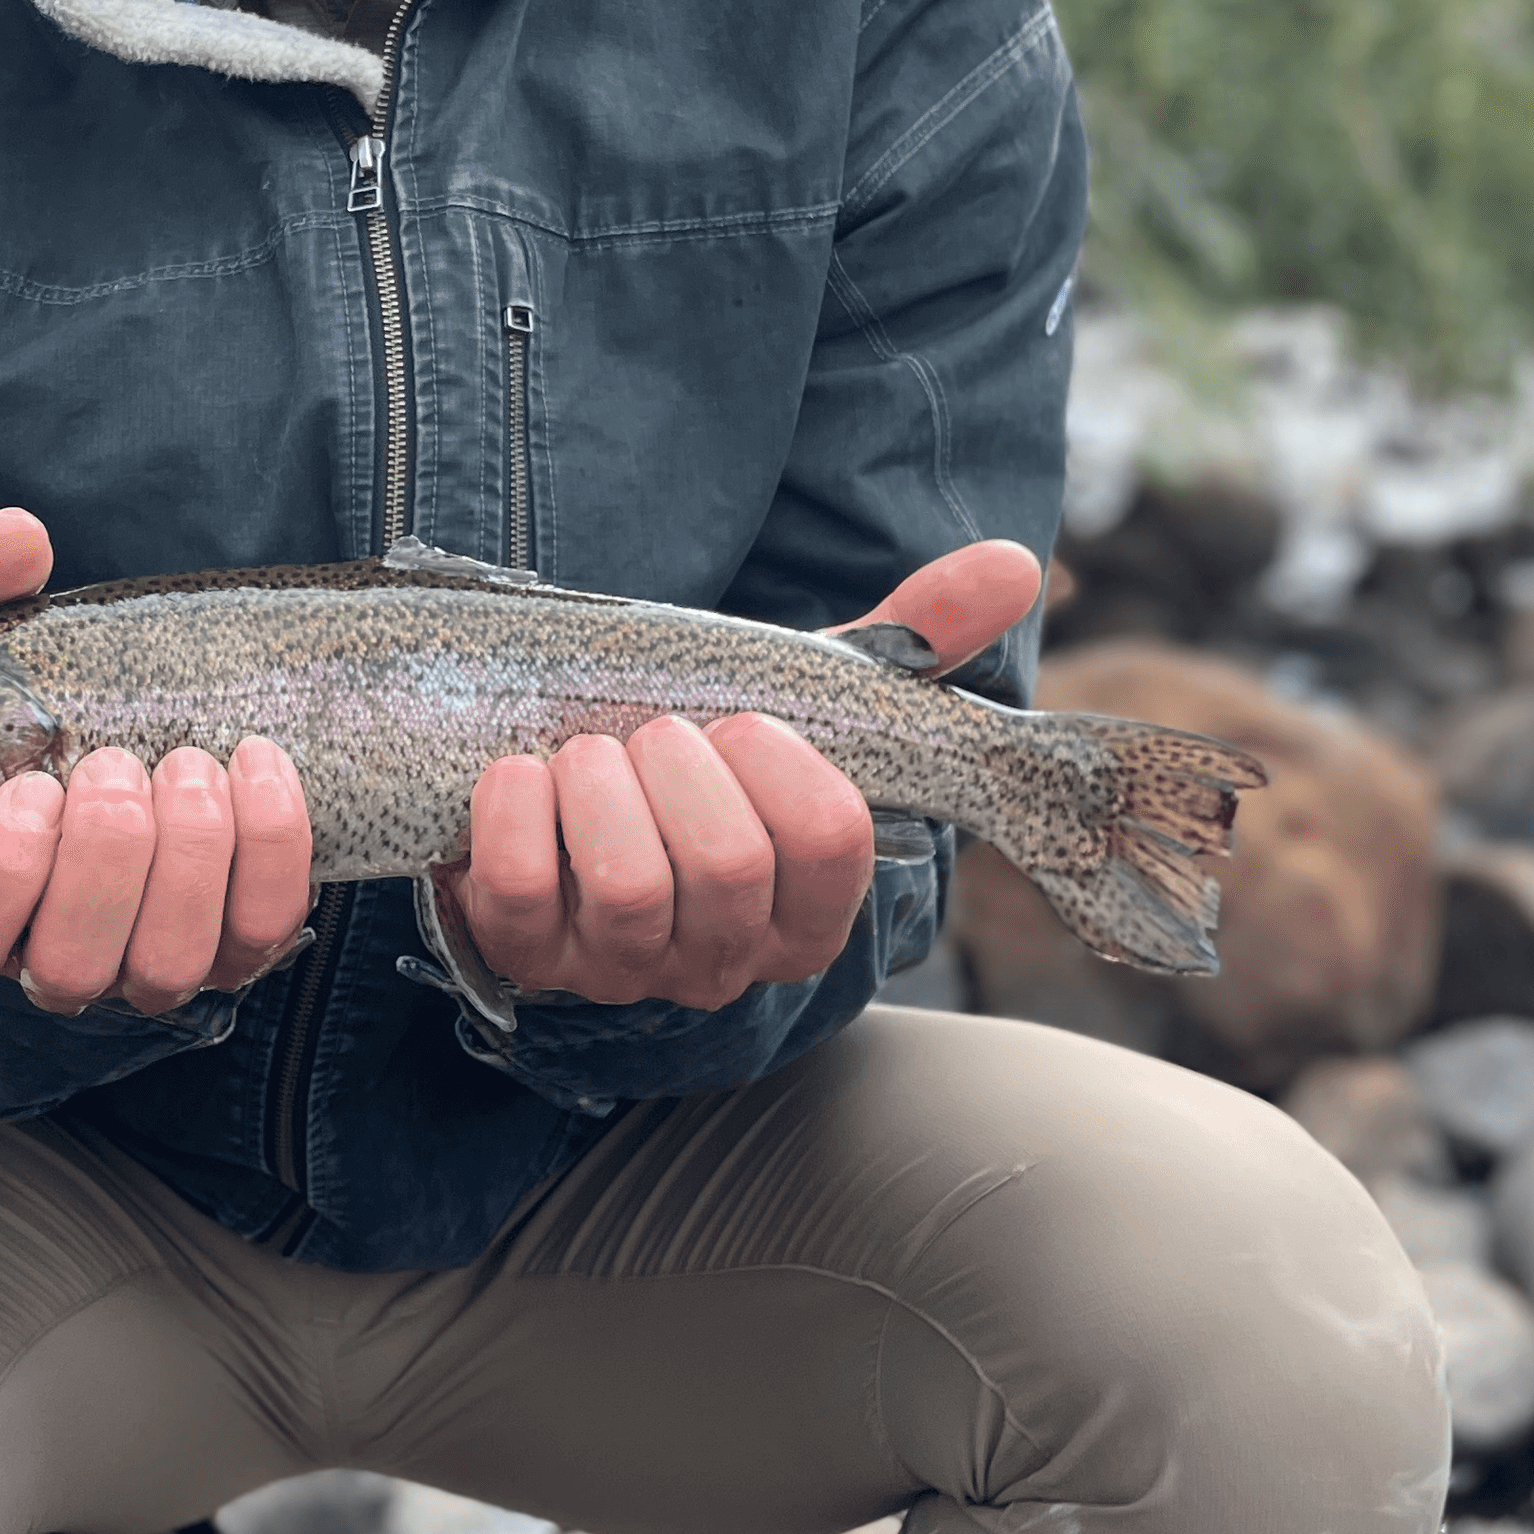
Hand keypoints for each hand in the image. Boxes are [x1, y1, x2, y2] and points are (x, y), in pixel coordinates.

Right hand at [0, 509, 319, 1014]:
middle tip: (117, 764)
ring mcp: (150, 963)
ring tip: (189, 763)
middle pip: (68, 963)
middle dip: (103, 858)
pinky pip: (259, 925)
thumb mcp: (10, 645)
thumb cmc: (59, 704)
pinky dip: (269, 844)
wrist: (167, 723)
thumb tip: (12, 537)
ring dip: (185, 856)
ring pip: (166, 962)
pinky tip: (257, 764)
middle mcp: (60, 954)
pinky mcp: (239, 947)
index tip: (31, 789)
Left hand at [453, 542, 1043, 1010]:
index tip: (741, 722)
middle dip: (683, 763)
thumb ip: (912, 641)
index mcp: (808, 909)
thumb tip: (1017, 564)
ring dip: (601, 784)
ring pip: (631, 887)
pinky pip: (520, 889)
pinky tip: (524, 774)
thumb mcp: (802, 700)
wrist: (564, 789)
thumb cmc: (704, 755)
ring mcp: (622, 969)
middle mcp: (725, 961)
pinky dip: (516, 807)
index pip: (834, 839)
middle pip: (731, 864)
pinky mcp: (522, 953)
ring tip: (592, 752)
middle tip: (657, 732)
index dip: (782, 761)